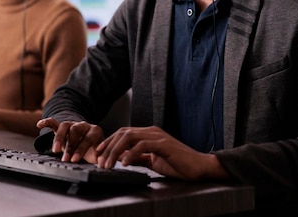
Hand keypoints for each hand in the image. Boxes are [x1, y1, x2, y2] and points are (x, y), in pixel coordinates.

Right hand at [36, 118, 104, 163]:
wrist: (89, 142)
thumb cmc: (93, 149)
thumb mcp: (97, 154)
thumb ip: (98, 156)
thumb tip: (99, 160)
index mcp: (95, 131)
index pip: (87, 139)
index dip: (81, 149)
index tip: (74, 160)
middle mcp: (83, 125)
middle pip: (75, 130)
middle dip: (70, 146)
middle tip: (65, 159)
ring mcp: (72, 124)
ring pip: (64, 126)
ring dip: (59, 138)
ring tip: (55, 150)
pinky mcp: (62, 127)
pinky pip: (54, 122)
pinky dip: (47, 122)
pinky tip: (39, 124)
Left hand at [95, 126, 228, 180]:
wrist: (199, 167)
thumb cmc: (178, 164)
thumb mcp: (153, 161)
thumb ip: (139, 157)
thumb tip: (122, 158)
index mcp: (149, 134)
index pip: (123, 133)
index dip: (108, 143)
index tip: (97, 155)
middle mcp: (152, 131)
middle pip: (123, 133)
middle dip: (108, 147)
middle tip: (99, 161)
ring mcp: (158, 136)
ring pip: (129, 137)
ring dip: (115, 150)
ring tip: (109, 164)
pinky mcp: (164, 144)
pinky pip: (143, 145)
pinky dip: (131, 154)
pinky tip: (125, 163)